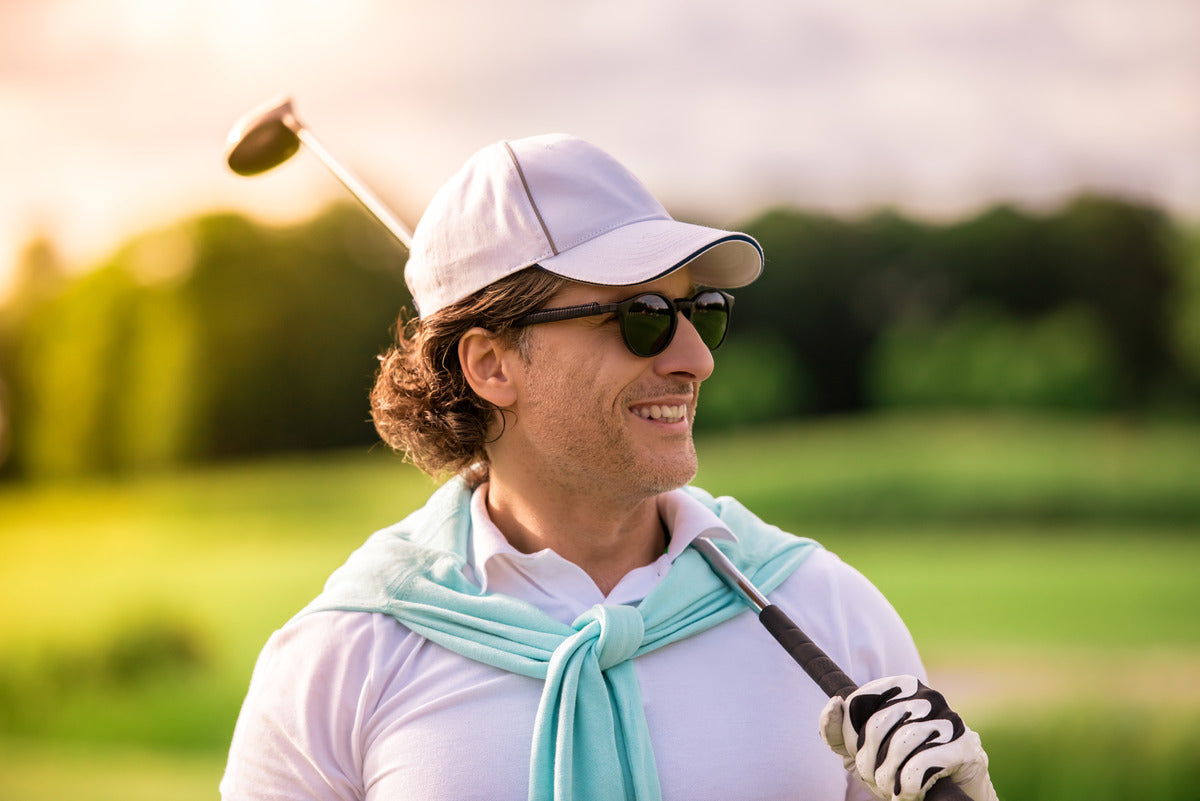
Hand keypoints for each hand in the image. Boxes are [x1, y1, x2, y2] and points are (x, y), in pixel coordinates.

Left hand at [818, 675, 997, 800]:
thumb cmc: (901, 769)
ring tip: (895, 788)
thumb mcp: (858, 750)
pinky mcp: (967, 747)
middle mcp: (927, 695)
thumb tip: (835, 702)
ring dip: (889, 777)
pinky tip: (911, 793)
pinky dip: (909, 786)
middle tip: (879, 778)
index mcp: (901, 686)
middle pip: (876, 726)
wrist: (947, 798)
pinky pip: (923, 763)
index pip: (857, 703)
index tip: (863, 754)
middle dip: (870, 761)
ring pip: (900, 744)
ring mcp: (950, 719)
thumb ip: (836, 730)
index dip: (852, 737)